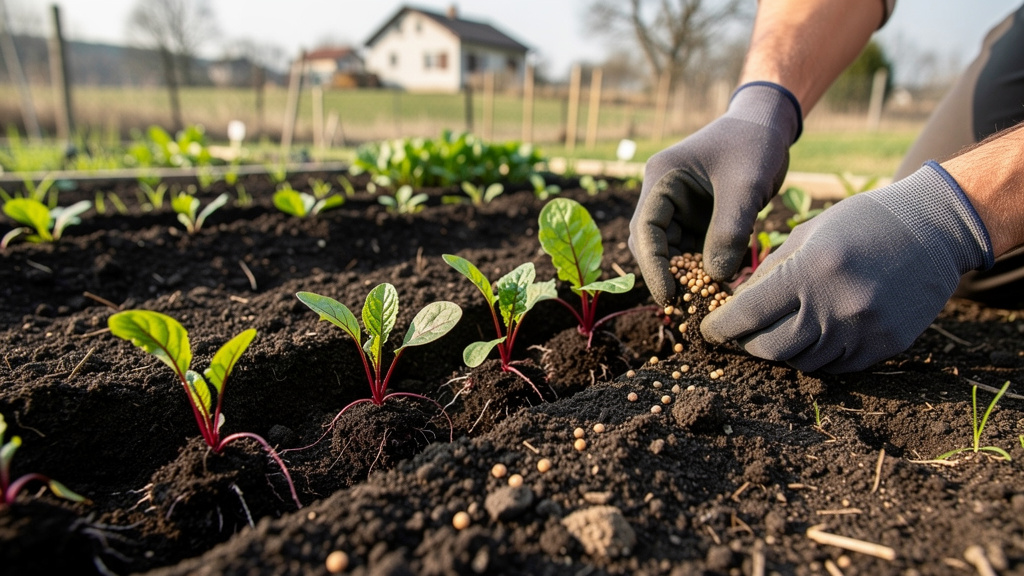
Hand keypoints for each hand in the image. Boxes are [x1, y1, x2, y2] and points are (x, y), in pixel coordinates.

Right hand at [628, 82, 800, 304]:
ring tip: (706, 301)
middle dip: (667, 276)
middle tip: (688, 307)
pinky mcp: (696, 219)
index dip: (654, 267)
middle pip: (652, 246)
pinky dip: (702, 269)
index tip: (670, 296)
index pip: (646, 230)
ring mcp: (678, 208)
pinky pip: (692, 250)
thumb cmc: (754, 144)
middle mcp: (662, 196)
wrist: (768, 125)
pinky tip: (719, 287)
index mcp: (661, 178)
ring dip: (686, 276)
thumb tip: (716, 278)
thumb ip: (730, 230)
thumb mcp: (745, 185)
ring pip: (671, 252)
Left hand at [701, 162, 993, 372]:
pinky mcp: (886, 345)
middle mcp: (837, 304)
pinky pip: (835, 367)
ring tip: (778, 332)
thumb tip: (734, 304)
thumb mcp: (808, 233)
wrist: (935, 229)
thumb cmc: (862, 223)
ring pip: (801, 363)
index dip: (722, 327)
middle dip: (748, 344)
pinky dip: (815, 357)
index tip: (710, 329)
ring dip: (782, 351)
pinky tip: (812, 336)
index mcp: (811, 270)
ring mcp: (864, 330)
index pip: (748, 313)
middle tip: (742, 334)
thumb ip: (769, 271)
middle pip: (770, 348)